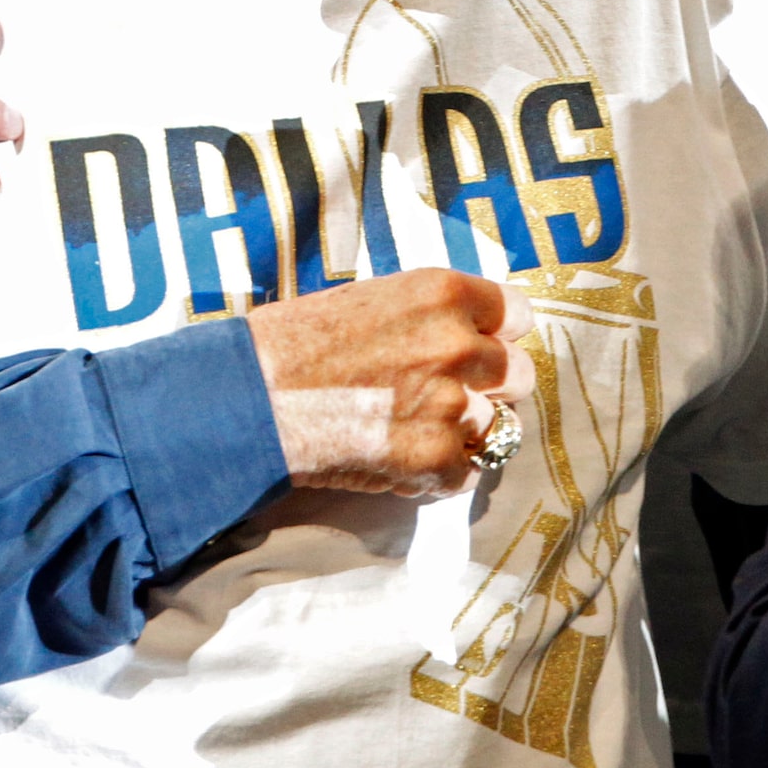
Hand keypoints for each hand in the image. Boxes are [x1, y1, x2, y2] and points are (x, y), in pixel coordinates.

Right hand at [245, 268, 534, 497]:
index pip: (517, 313)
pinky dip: (441, 474)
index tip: (486, 344)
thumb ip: (428, 315)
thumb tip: (465, 333)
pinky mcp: (434, 461)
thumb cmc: (293, 342)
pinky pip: (467, 473)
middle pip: (518, 373)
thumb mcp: (370, 299)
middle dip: (490, 385)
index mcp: (442, 294)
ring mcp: (450, 406)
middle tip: (452, 393)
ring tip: (423, 431)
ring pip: (499, 426)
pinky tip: (404, 460)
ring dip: (468, 432)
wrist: (249, 400)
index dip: (499, 332)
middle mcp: (457, 346)